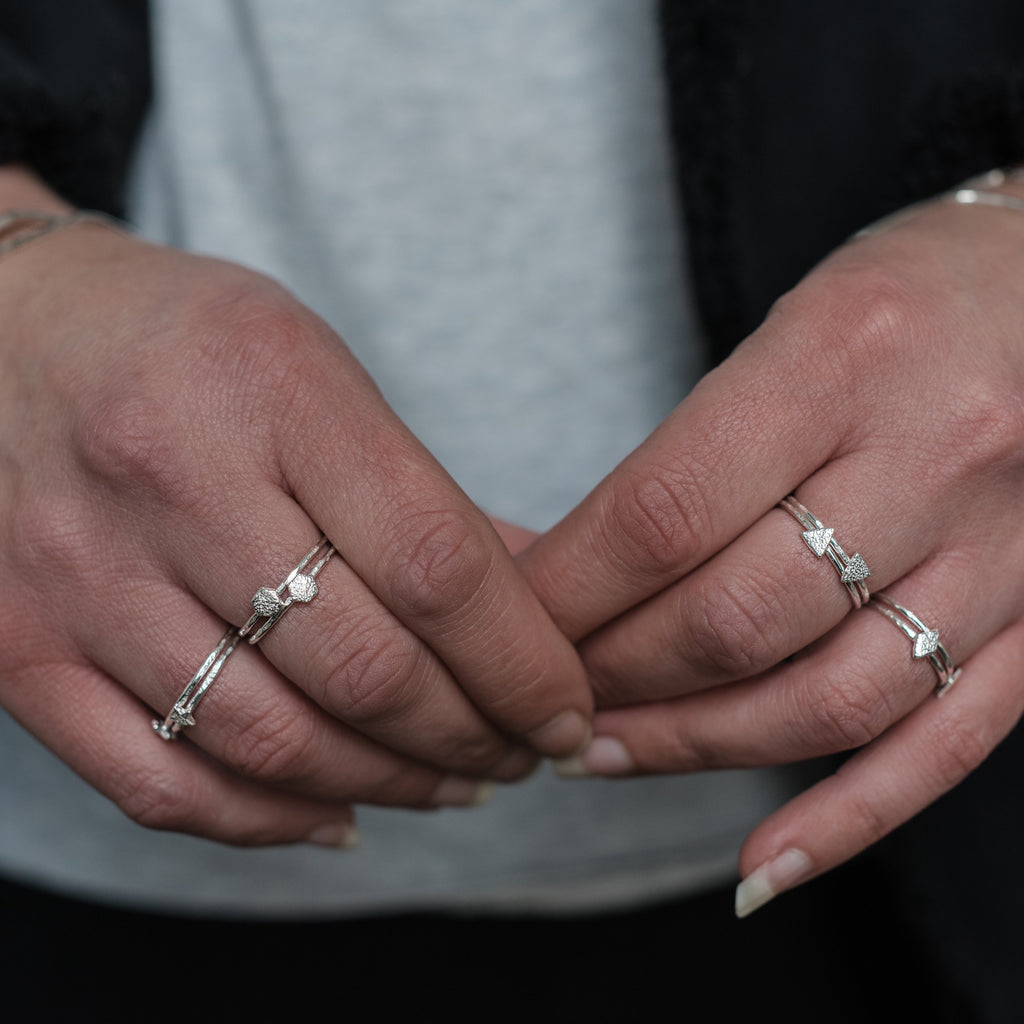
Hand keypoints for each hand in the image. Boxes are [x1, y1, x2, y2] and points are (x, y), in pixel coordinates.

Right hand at [0, 168, 590, 847]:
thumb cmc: (184, 343)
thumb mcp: (318, 369)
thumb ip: (424, 492)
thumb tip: (538, 600)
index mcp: (272, 390)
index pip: (438, 564)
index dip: (526, 661)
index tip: (568, 706)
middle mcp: (171, 482)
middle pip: (367, 669)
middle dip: (476, 734)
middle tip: (524, 748)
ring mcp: (81, 576)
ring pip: (274, 743)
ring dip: (392, 783)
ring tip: (456, 781)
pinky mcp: (18, 647)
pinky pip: (158, 782)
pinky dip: (267, 822)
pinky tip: (340, 814)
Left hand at [520, 184, 1023, 907]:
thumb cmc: (908, 297)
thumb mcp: (787, 326)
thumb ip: (688, 450)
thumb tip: (553, 560)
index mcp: (843, 357)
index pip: (663, 517)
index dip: (566, 593)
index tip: (508, 623)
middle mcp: (935, 456)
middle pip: (732, 621)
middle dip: (613, 673)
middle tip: (545, 690)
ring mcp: (1006, 552)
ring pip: (825, 701)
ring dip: (694, 747)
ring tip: (604, 753)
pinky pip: (945, 745)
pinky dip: (845, 820)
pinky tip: (757, 866)